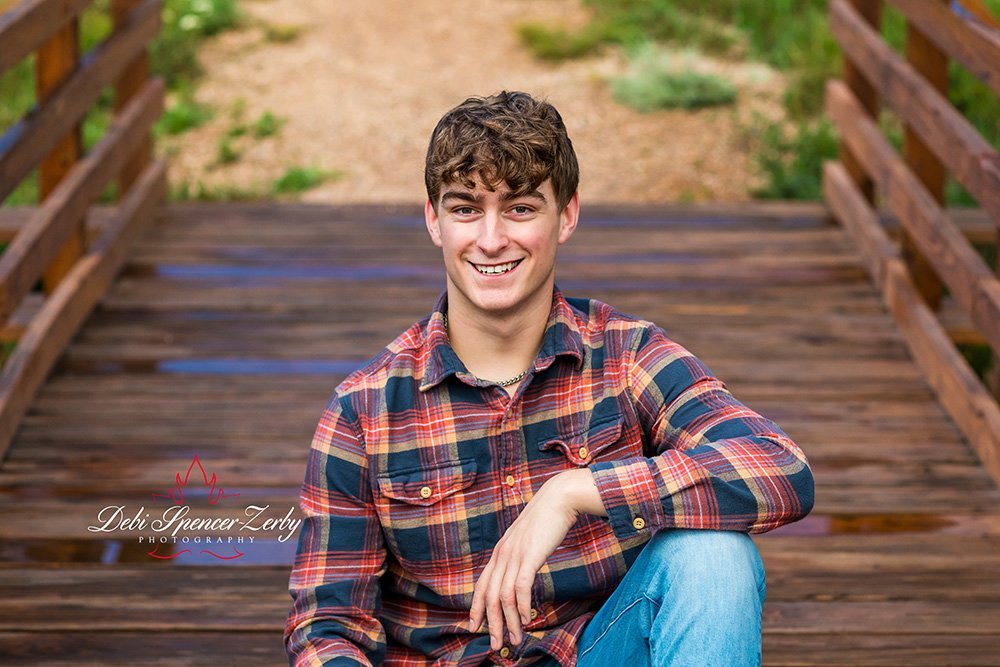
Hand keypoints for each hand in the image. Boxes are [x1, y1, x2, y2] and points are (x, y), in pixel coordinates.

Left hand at [468, 469, 593, 650]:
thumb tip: (521, 574)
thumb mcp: (527, 540)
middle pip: (490, 596)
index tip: (475, 627)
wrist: (559, 498)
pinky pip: (521, 588)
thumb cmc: (546, 520)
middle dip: (491, 624)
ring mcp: (514, 555)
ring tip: (516, 639)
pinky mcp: (529, 556)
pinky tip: (528, 619)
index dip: (476, 608)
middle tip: (495, 645)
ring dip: (510, 622)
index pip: (482, 585)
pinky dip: (523, 607)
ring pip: (505, 597)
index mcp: (500, 552)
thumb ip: (520, 557)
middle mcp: (502, 555)